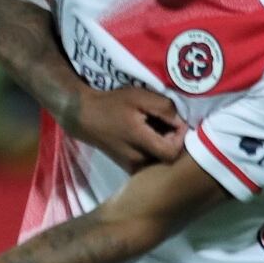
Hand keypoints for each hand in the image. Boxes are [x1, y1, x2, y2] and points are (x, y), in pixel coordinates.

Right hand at [66, 83, 183, 169]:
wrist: (82, 116)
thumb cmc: (111, 104)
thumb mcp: (139, 97)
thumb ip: (164, 108)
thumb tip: (181, 122)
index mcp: (139, 142)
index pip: (172, 152)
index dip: (180, 138)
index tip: (175, 123)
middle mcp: (136, 159)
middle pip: (167, 157)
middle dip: (172, 141)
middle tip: (165, 124)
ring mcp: (130, 165)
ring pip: (158, 160)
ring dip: (162, 146)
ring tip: (155, 130)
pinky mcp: (125, 165)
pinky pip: (148, 161)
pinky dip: (151, 150)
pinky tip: (144, 137)